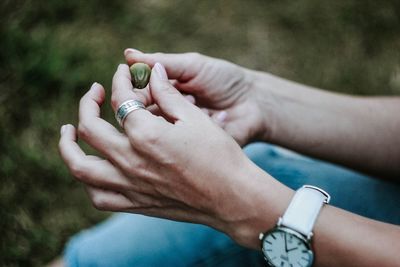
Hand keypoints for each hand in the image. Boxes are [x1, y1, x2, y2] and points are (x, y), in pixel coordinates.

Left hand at [58, 63, 275, 245]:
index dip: (119, 80)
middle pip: (89, 128)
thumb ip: (168, 94)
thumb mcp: (195, 118)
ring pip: (80, 167)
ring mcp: (130, 185)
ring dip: (68, 146)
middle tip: (94, 92)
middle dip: (88, 103)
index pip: (120, 100)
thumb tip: (153, 71)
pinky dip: (89, 181)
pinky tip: (93, 168)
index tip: (123, 73)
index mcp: (146, 135)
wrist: (232, 198)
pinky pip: (98, 196)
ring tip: (69, 132)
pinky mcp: (136, 203)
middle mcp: (131, 161)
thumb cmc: (220, 156)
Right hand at [124, 49, 267, 145]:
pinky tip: (210, 117)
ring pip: (159, 132)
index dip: (134, 92)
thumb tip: (128, 54)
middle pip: (143, 116)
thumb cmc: (224, 80)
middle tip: (178, 96)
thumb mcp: (194, 66)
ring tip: (197, 102)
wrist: (255, 103)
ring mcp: (178, 134)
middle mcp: (166, 114)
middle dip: (156, 106)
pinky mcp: (190, 149)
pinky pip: (179, 145)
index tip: (139, 88)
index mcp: (163, 93)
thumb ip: (164, 62)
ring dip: (175, 116)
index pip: (137, 95)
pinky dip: (191, 129)